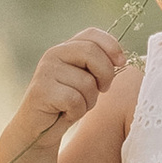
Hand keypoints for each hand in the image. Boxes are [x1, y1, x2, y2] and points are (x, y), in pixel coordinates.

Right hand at [0, 27, 127, 162]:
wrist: (40, 128)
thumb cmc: (69, 103)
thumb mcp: (87, 80)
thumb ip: (99, 66)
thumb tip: (121, 59)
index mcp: (67, 47)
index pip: (92, 34)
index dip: (111, 46)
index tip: (121, 63)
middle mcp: (54, 54)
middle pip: (92, 53)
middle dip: (106, 75)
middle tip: (102, 90)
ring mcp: (46, 71)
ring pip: (86, 82)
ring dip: (89, 100)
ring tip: (76, 105)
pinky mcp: (41, 91)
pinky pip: (75, 100)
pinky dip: (77, 112)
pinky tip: (66, 113)